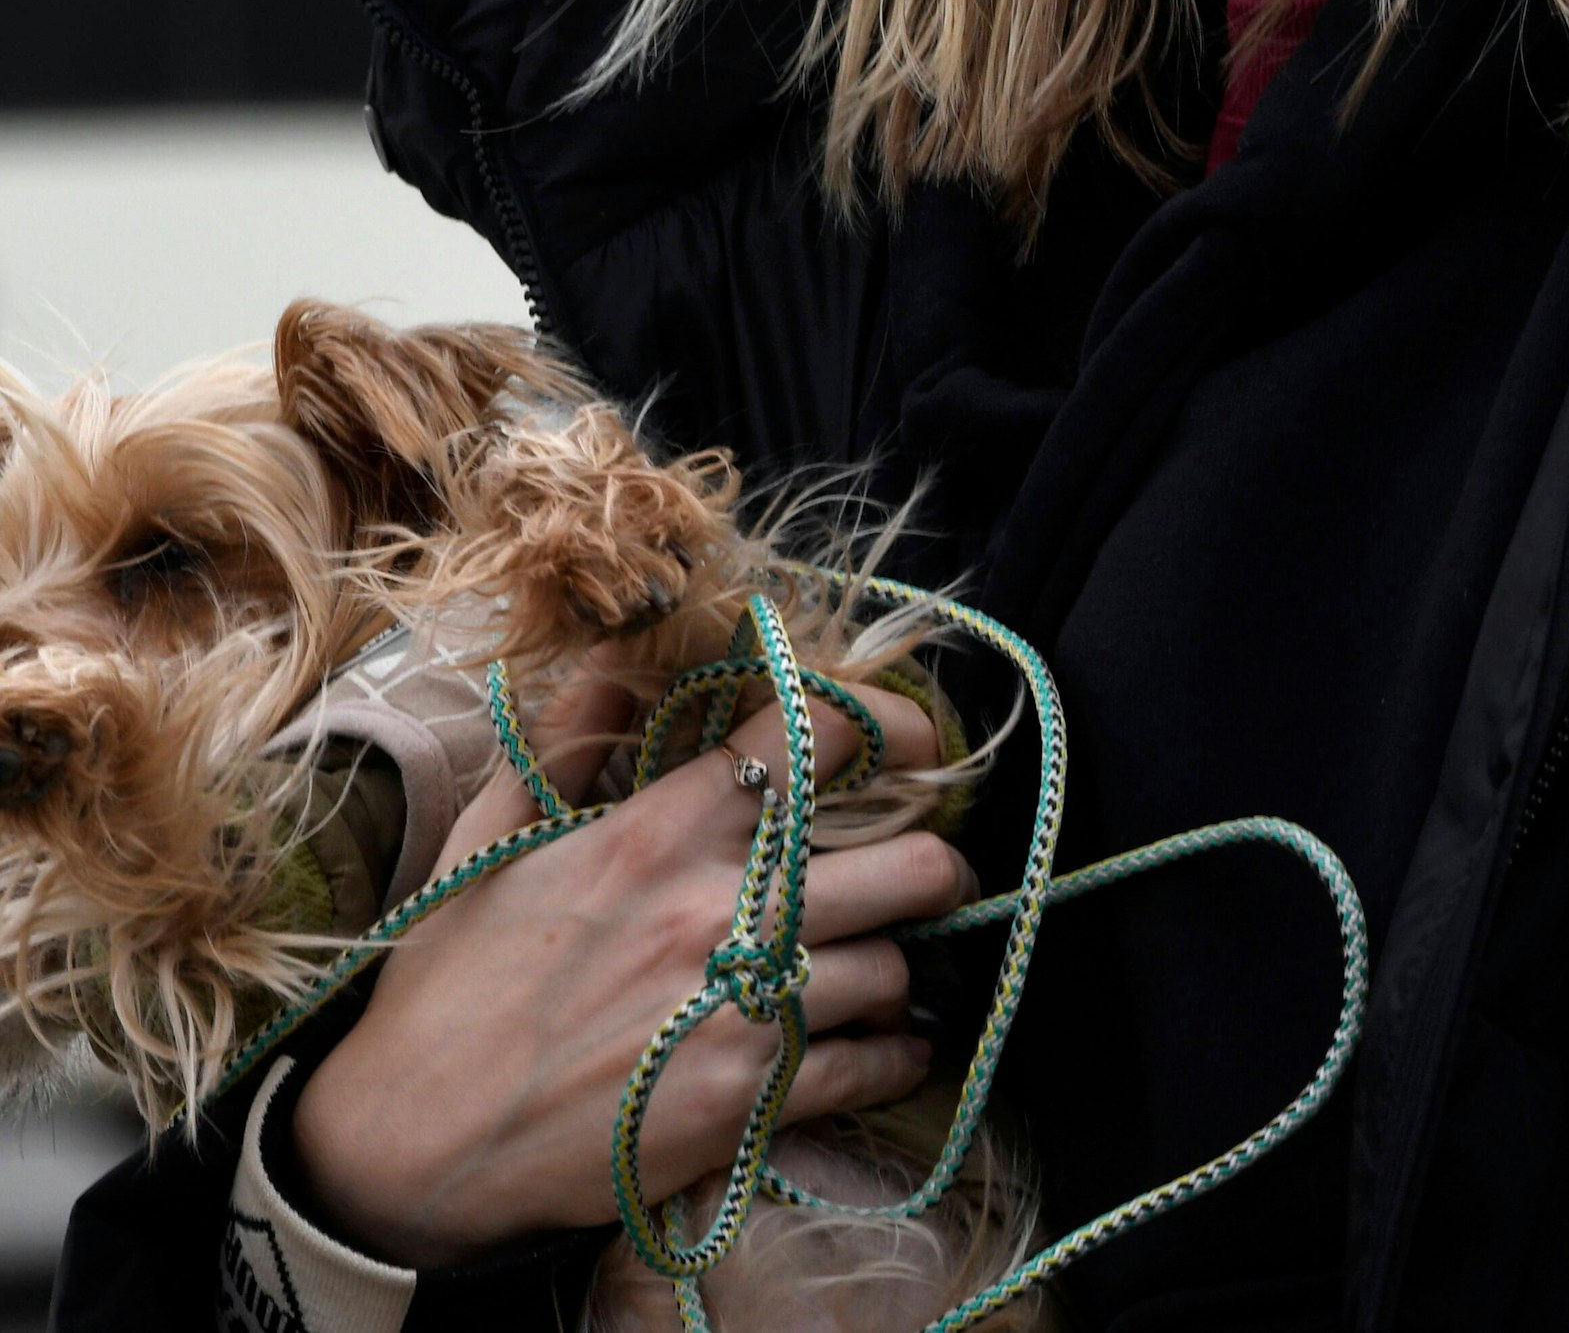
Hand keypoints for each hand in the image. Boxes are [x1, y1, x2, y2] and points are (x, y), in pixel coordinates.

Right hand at [291, 660, 974, 1267]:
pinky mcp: (744, 1105)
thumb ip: (566, 735)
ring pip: (895, 971)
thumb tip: (616, 649)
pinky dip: (893, 1055)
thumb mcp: (492, 833)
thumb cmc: (450, 980)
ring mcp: (739, 1011)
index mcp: (663, 830)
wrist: (410, 1143)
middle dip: (935, 865)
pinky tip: (882, 1047)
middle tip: (927, 872)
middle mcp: (717, 910)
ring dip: (896, 970)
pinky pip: (871, 1067)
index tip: (917, 740)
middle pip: (904, 866)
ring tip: (879, 971)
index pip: (813, 738)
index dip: (887, 724)